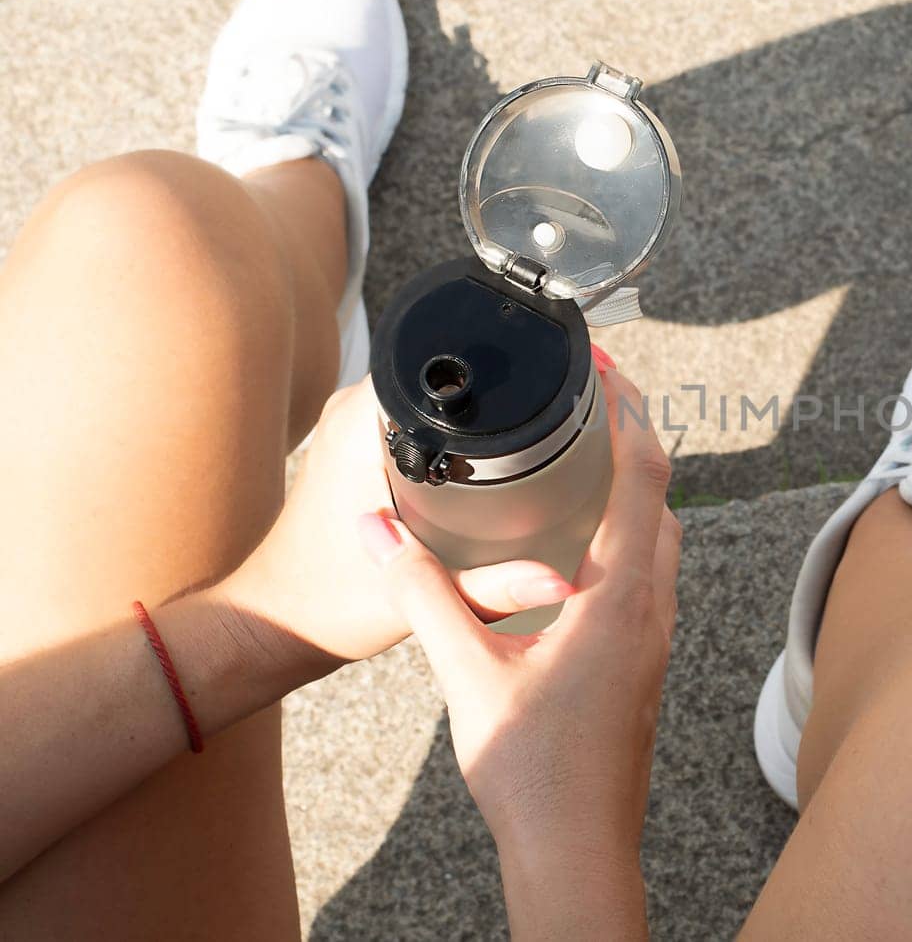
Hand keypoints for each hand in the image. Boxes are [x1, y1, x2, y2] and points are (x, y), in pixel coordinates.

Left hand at [232, 378, 576, 669]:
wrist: (279, 622)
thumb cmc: (331, 606)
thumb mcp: (424, 597)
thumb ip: (496, 588)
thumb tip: (561, 583)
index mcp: (363, 423)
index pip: (443, 361)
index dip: (500, 373)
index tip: (545, 399)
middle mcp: (353, 409)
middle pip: (444, 375)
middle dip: (496, 400)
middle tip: (545, 439)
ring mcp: (349, 421)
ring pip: (430, 396)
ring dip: (472, 418)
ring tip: (521, 452)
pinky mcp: (353, 440)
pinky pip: (414, 417)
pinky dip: (448, 436)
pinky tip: (478, 468)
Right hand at [362, 367, 678, 934]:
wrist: (578, 853)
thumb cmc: (533, 774)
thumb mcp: (466, 675)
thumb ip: (422, 596)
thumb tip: (376, 531)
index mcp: (621, 598)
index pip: (643, 476)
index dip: (629, 410)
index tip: (602, 365)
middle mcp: (652, 609)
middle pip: (660, 497)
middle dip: (632, 436)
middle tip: (589, 394)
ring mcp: (654, 638)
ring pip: (660, 538)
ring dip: (634, 486)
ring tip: (586, 455)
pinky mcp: (642, 662)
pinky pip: (648, 574)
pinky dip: (627, 532)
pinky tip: (582, 545)